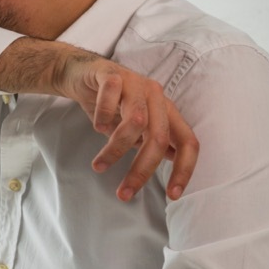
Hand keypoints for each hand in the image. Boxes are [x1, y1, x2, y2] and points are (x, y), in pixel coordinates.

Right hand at [56, 53, 197, 201]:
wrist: (81, 73)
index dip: (184, 169)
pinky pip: (110, 97)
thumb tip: (172, 158)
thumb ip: (150, 140)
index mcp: (166, 110)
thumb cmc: (110, 102)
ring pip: (135, 121)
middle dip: (141, 170)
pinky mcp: (111, 74)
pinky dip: (102, 116)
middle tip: (123, 193)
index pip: (187, 142)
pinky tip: (96, 126)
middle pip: (158, 138)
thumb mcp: (133, 125)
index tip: (172, 195)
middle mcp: (155, 96)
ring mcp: (134, 83)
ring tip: (99, 165)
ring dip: (115, 149)